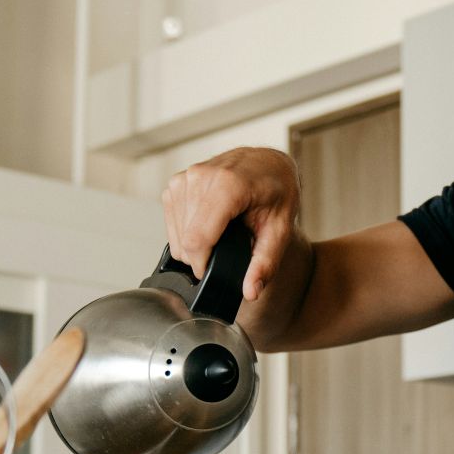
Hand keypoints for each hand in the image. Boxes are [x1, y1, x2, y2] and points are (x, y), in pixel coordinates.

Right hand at [160, 147, 300, 302]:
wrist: (267, 162)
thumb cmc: (276, 191)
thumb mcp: (281, 229)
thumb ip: (266, 263)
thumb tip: (250, 292)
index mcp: (227, 185)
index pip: (197, 239)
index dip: (203, 265)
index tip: (214, 272)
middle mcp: (201, 178)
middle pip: (185, 240)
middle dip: (202, 257)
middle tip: (229, 250)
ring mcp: (185, 178)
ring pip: (176, 234)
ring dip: (194, 245)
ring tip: (222, 234)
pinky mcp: (176, 182)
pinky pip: (171, 222)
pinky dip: (186, 232)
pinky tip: (209, 225)